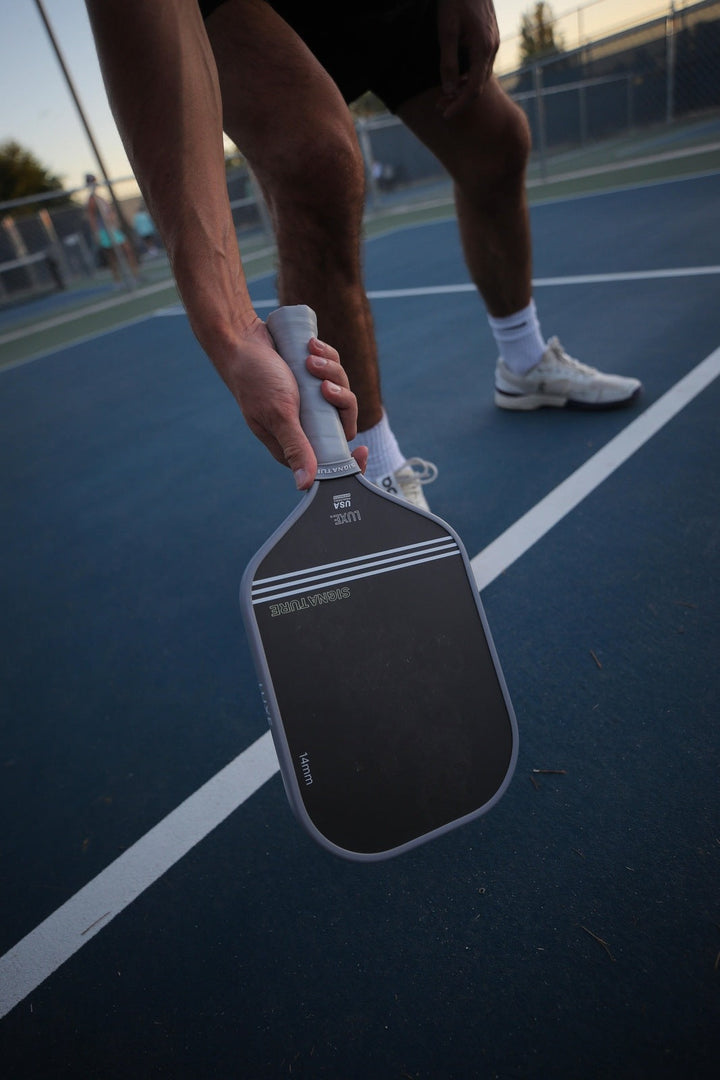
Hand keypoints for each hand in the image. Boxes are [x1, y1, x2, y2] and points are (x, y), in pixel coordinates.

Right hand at [218, 318, 366, 488]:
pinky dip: (327, 357)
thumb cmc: (255, 379)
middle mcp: (304, 424)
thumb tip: (306, 484)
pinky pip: (334, 372)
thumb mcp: (279, 415)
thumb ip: (296, 447)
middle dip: (340, 398)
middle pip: (343, 422)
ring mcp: (310, 400)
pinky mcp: (313, 379)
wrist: (242, 340)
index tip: (363, 450)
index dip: (349, 461)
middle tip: (323, 385)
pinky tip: (310, 347)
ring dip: (331, 372)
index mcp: (294, 443)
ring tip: (309, 359)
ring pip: (341, 393)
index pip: (329, 462)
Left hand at [436, 0, 499, 117]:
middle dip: (459, 100)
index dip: (459, 105)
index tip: (445, 116)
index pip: (474, 89)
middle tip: (439, 107)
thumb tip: (448, 91)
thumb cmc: (455, 0)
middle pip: (478, 85)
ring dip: (463, 89)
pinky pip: (481, 65)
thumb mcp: (446, 31)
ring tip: (444, 96)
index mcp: (483, 49)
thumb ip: (448, 62)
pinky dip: (468, 76)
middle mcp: (492, 48)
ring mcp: (492, 42)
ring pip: (480, 76)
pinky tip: (454, 79)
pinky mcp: (489, 38)